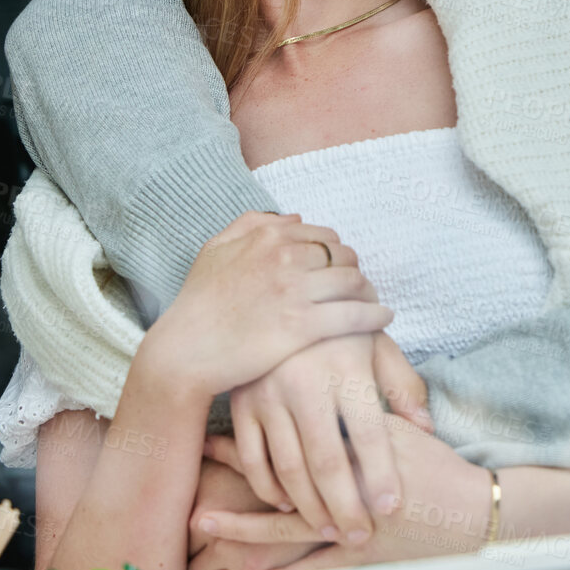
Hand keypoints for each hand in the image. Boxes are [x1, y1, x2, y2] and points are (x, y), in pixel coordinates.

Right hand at [139, 211, 391, 397]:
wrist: (185, 352)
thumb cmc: (197, 304)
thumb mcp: (215, 250)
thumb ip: (251, 224)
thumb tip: (293, 218)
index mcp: (267, 236)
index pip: (324, 235)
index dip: (337, 254)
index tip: (340, 270)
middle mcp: (285, 256)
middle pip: (344, 256)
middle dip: (354, 270)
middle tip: (359, 288)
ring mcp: (295, 291)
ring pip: (353, 282)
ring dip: (369, 292)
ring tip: (373, 303)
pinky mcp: (303, 326)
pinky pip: (354, 314)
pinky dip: (375, 314)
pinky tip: (384, 318)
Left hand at [194, 420, 491, 569]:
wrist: (472, 513)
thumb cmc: (435, 465)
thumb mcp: (399, 423)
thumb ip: (362, 402)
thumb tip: (322, 386)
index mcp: (354, 440)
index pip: (294, 436)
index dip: (253, 434)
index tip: (212, 433)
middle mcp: (348, 483)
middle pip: (281, 476)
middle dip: (235, 473)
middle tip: (195, 467)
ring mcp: (351, 523)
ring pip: (287, 523)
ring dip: (243, 522)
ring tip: (203, 518)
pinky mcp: (358, 555)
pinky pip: (311, 566)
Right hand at [225, 331, 432, 546]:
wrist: (281, 292)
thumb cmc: (339, 325)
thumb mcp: (376, 342)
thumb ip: (402, 384)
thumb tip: (426, 429)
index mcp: (345, 367)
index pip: (368, 434)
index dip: (381, 475)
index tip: (392, 508)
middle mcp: (304, 382)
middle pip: (327, 461)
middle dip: (346, 507)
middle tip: (361, 535)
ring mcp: (268, 393)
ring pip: (288, 466)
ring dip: (308, 506)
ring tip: (330, 528)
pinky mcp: (242, 402)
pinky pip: (251, 457)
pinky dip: (266, 487)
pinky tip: (286, 504)